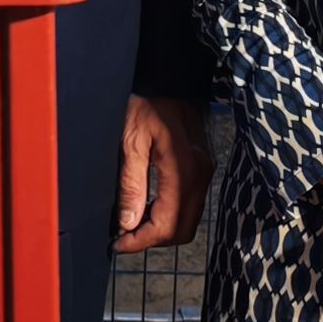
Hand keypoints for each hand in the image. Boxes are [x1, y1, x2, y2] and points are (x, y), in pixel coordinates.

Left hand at [114, 94, 211, 252]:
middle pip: (181, 230)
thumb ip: (131, 184)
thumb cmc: (147, 102)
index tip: (117, 244)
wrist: (171, 77)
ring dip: (160, 229)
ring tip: (131, 224)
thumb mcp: (130, 140)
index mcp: (184, 171)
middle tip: (122, 237)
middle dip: (151, 240)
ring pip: (187, 221)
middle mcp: (201, 175)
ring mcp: (205, 172)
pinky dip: (169, 214)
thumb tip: (128, 224)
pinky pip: (189, 205)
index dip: (140, 241)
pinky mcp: (202, 168)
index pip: (166, 225)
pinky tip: (146, 207)